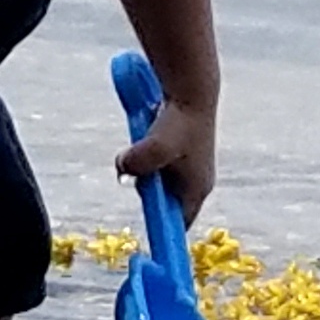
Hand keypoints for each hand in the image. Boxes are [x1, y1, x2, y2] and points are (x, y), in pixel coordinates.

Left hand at [117, 95, 215, 223]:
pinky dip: (147, 158)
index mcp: (197, 190)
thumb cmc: (179, 121)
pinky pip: (159, 165)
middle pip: (166, 203)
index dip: (162, 229)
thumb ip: (137, 162)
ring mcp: (191, 167)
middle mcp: (197, 182)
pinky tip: (145, 140)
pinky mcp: (182, 153)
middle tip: (138, 175)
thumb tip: (122, 169)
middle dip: (148, 193)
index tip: (142, 227)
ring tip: (144, 151)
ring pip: (160, 183)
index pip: (180, 224)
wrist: (192, 90)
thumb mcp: (156, 146)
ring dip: (146, 172)